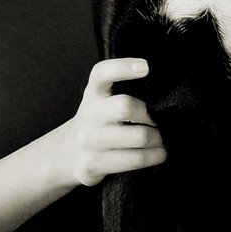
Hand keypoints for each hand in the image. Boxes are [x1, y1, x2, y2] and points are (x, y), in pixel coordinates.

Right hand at [63, 57, 165, 187]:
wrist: (68, 153)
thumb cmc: (98, 121)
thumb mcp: (102, 99)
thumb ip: (123, 91)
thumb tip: (162, 95)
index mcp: (94, 93)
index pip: (103, 73)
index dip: (123, 67)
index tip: (146, 67)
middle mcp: (89, 114)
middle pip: (126, 107)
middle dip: (151, 115)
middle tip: (159, 122)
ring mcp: (90, 140)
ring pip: (139, 137)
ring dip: (158, 139)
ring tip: (161, 140)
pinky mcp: (94, 164)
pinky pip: (135, 160)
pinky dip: (154, 156)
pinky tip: (158, 153)